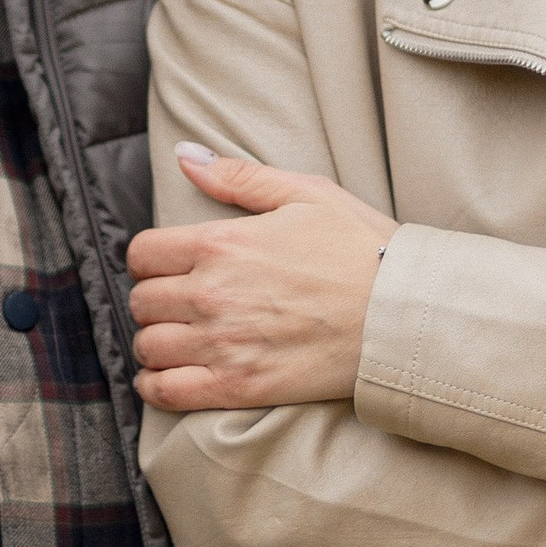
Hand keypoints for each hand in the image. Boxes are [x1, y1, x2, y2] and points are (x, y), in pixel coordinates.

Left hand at [127, 149, 394, 409]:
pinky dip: (156, 386)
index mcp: (223, 242)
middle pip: (141, 301)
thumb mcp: (306, 193)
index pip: (142, 253)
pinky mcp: (239, 386)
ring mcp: (223, 343)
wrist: (403, 314)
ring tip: (176, 339)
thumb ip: (239, 177)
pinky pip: (167, 391)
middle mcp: (212, 292)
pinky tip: (165, 377)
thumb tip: (186, 155)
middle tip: (177, 303)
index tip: (166, 267)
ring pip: (149, 346)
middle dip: (154, 299)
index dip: (150, 260)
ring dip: (155, 342)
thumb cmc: (362, 249)